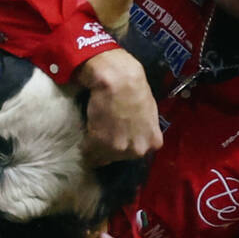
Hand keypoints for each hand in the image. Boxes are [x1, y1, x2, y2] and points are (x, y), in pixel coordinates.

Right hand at [75, 49, 161, 165]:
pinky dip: (85, 145)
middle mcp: (139, 150)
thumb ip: (143, 130)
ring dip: (96, 147)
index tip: (116, 137)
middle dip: (111, 148)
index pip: (136, 153)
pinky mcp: (100, 144)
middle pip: (120, 157)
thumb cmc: (135, 89)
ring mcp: (119, 149)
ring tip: (93, 133)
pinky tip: (85, 136)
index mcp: (153, 142)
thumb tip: (132, 134)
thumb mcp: (149, 113)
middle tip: (103, 133)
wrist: (119, 80)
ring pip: (103, 156)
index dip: (124, 144)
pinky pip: (88, 151)